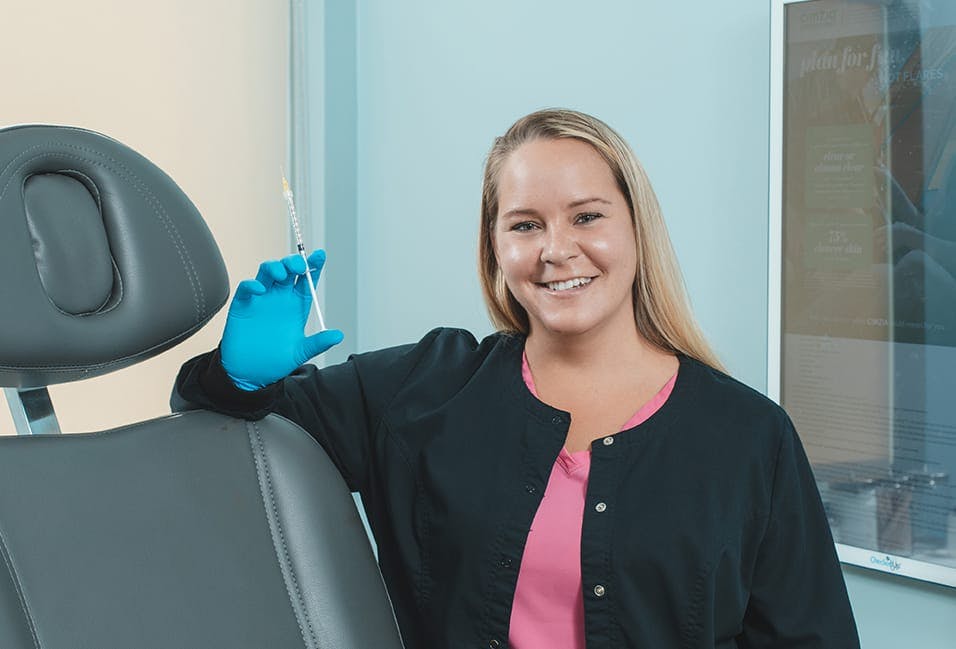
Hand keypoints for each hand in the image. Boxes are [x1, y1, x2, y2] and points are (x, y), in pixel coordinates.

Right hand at [220, 249, 342, 390]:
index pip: (307, 280)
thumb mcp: (300, 352)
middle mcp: (280, 298)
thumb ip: (318, 343)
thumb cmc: (275, 360)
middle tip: (299, 265)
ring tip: (281, 273)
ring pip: (267, 272)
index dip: (314, 266)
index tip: (320, 255)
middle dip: (294, 262)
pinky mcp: (243, 305)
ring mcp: (261, 299)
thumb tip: (338, 335)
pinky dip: (252, 285)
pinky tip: (260, 289)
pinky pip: (247, 288)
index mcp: (297, 305)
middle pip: (288, 270)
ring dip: (275, 267)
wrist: (250, 374)